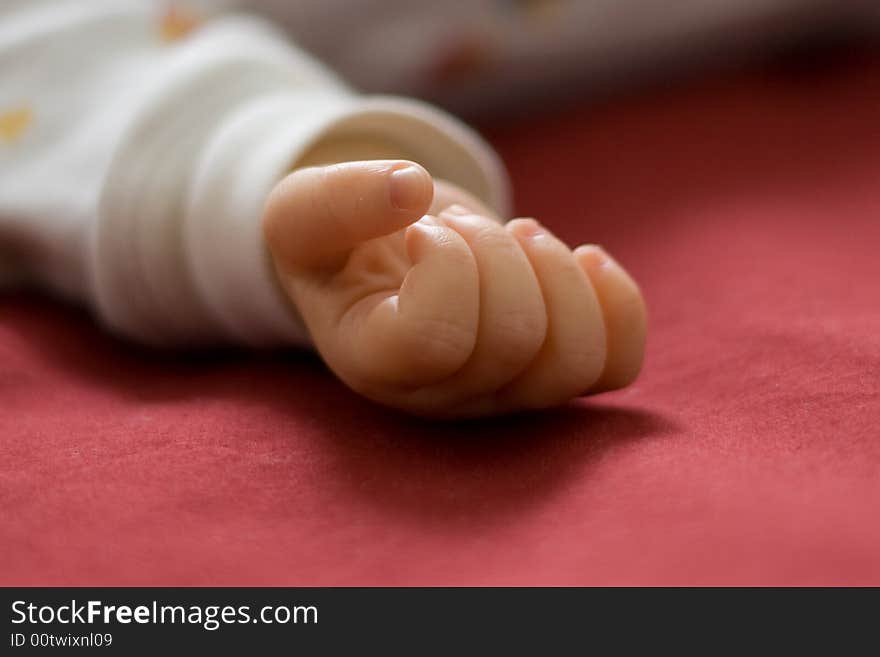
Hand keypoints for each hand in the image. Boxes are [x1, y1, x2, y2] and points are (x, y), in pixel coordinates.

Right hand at [263, 160, 645, 417]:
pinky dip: (616, 302)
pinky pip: (617, 363)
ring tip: (519, 236)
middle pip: (514, 342)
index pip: (435, 341)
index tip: (420, 229)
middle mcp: (444, 395)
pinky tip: (583, 258)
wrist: (385, 261)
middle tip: (459, 224)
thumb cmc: (342, 244)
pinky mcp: (554, 375)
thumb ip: (337, 200)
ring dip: (558, 273)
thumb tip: (412, 188)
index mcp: (373, 362)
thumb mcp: (305, 211)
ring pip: (575, 360)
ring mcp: (507, 392)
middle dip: (498, 251)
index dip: (447, 264)